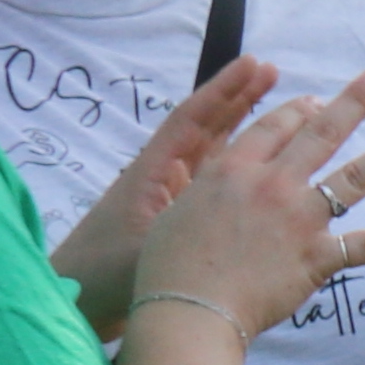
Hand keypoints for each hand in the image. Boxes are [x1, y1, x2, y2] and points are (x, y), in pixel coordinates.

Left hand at [46, 53, 279, 329]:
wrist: (82, 298)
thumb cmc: (109, 273)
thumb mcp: (150, 246)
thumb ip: (185, 225)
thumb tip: (220, 211)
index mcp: (155, 172)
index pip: (193, 120)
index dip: (224, 91)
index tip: (255, 66)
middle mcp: (167, 175)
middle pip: (208, 128)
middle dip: (239, 99)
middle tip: (272, 72)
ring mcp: (177, 195)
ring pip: (219, 152)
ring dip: (247, 127)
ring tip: (282, 107)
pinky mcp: (183, 216)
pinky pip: (220, 181)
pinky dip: (245, 163)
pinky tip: (273, 158)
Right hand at [124, 67, 364, 335]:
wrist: (186, 307)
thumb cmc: (171, 264)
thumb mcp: (180, 207)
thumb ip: (211, 187)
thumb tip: (228, 180)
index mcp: (230, 169)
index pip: (274, 126)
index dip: (299, 110)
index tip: (318, 99)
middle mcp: (269, 185)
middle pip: (320, 133)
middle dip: (354, 101)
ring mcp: (297, 220)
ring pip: (354, 177)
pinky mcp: (316, 258)